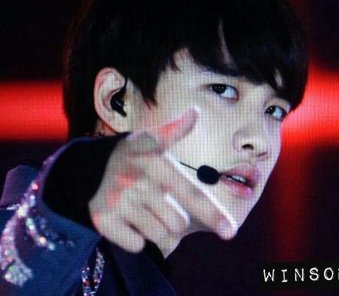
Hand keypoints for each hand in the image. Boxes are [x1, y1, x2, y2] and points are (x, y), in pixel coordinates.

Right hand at [88, 108, 236, 253]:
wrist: (90, 167)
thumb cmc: (134, 156)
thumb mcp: (153, 139)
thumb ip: (176, 130)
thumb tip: (194, 112)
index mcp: (157, 162)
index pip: (191, 193)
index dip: (212, 213)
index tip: (231, 232)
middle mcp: (138, 181)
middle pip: (178, 223)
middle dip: (175, 219)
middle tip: (159, 201)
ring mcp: (119, 201)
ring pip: (159, 237)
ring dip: (156, 229)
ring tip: (145, 209)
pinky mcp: (104, 220)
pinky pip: (136, 245)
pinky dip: (135, 238)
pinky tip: (128, 218)